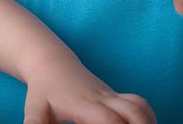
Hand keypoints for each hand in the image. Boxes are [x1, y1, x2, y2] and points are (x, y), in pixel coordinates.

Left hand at [22, 55, 155, 123]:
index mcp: (84, 105)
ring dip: (147, 123)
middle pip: (133, 113)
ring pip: (140, 106)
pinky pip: (139, 104)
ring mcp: (111, 96)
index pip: (109, 120)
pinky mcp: (116, 97)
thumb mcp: (35, 110)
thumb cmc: (43, 90)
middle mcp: (102, 99)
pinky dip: (147, 117)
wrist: (51, 63)